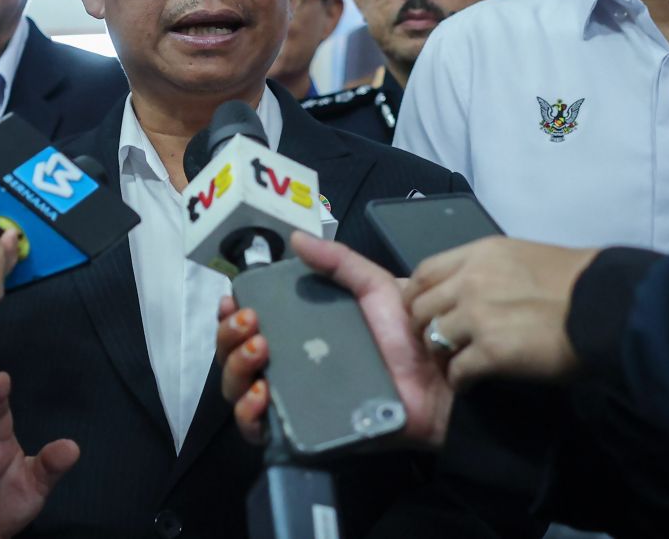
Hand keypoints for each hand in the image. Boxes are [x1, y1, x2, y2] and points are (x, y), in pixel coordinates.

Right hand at [216, 231, 454, 447]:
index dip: (231, 314)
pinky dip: (248, 414)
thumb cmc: (408, 334)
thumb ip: (338, 261)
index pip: (247, 326)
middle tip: (251, 324)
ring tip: (258, 352)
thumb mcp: (373, 287)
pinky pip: (258, 431)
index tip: (233, 300)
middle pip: (234, 355)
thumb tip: (295, 237)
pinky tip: (261, 394)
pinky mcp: (303, 432)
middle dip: (229, 337)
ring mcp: (292, 400)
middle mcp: (288, 365)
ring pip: (239, 390)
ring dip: (235, 368)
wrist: (439, 382)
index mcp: (298, 332)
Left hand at [405, 236, 599, 385]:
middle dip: (422, 328)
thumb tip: (474, 285)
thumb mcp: (524, 256)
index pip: (424, 272)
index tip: (422, 311)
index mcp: (480, 254)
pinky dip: (460, 381)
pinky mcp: (491, 351)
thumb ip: (491, 268)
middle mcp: (471, 280)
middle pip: (420, 308)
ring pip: (433, 340)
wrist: (608, 306)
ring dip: (441, 356)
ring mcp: (478, 316)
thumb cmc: (578, 281)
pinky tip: (470, 385)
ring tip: (454, 365)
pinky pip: (457, 371)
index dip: (417, 296)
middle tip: (436, 344)